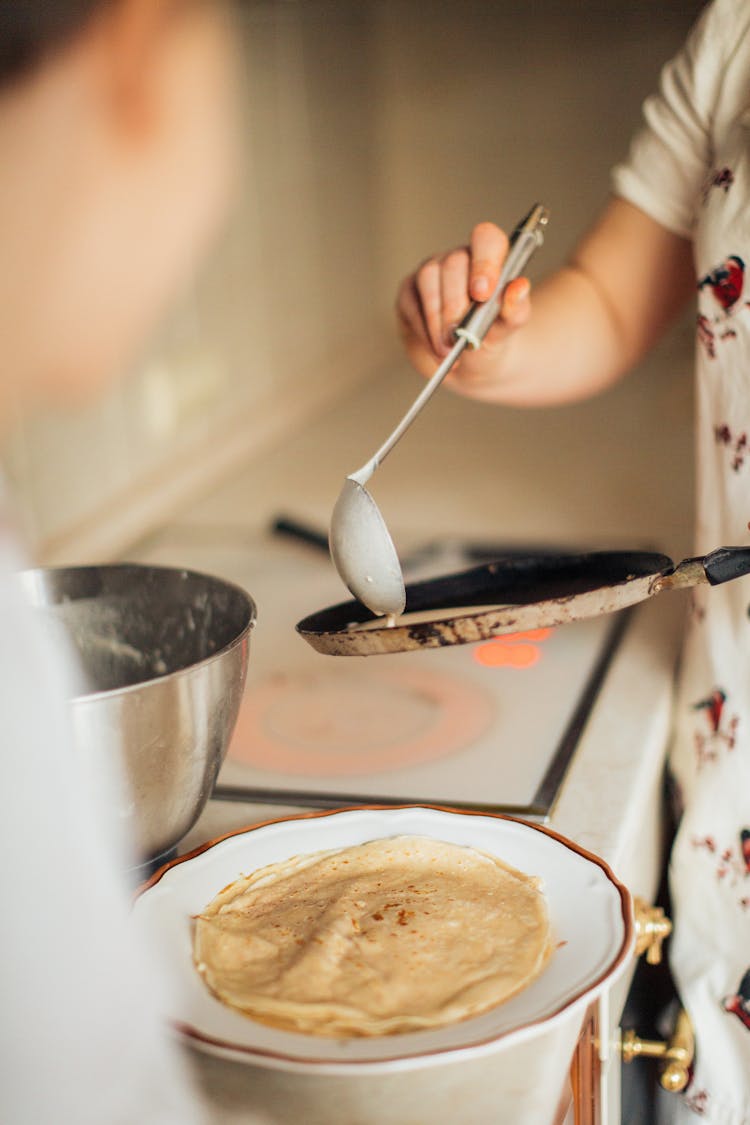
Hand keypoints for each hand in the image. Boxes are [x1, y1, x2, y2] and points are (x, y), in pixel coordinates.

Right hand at [396, 221, 531, 379]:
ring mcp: (431, 272)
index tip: (482, 295)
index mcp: (489, 258)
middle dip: (455, 304)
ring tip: (448, 350)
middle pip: (453, 263)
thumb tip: (519, 287)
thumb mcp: (508, 327)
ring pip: (428, 278)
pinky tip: (436, 349)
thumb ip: (516, 308)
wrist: (470, 363)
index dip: (484, 262)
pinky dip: (424, 330)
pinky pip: (411, 303)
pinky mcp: (409, 292)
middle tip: (460, 336)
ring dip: (436, 319)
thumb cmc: (492, 336)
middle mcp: (459, 259)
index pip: (486, 239)